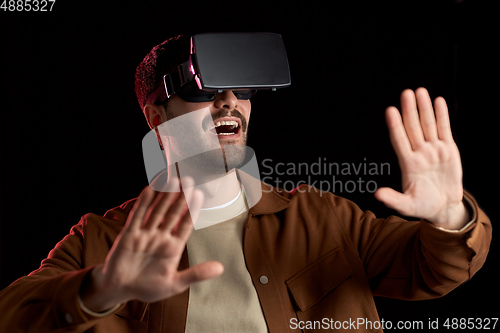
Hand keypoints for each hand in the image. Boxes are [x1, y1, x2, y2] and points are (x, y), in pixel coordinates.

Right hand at [81, 178, 223, 311]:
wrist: (119, 291)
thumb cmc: (147, 288)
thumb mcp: (175, 284)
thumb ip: (196, 274)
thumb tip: (221, 268)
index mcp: (173, 247)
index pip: (186, 224)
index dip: (192, 210)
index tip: (200, 195)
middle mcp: (160, 237)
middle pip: (173, 213)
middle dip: (181, 197)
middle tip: (189, 179)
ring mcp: (145, 234)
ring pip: (157, 211)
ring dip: (164, 196)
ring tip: (173, 179)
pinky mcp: (129, 235)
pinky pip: (137, 216)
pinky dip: (143, 203)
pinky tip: (150, 189)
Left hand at [374, 88, 468, 229]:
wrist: (444, 207)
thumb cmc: (423, 206)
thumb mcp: (407, 205)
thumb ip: (393, 199)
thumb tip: (377, 194)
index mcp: (408, 164)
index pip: (399, 141)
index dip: (395, 126)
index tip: (390, 111)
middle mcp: (419, 153)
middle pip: (413, 128)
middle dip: (410, 110)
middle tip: (406, 93)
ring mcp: (433, 150)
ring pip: (428, 125)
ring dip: (424, 108)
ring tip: (420, 92)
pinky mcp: (448, 149)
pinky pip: (444, 129)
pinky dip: (441, 116)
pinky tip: (437, 101)